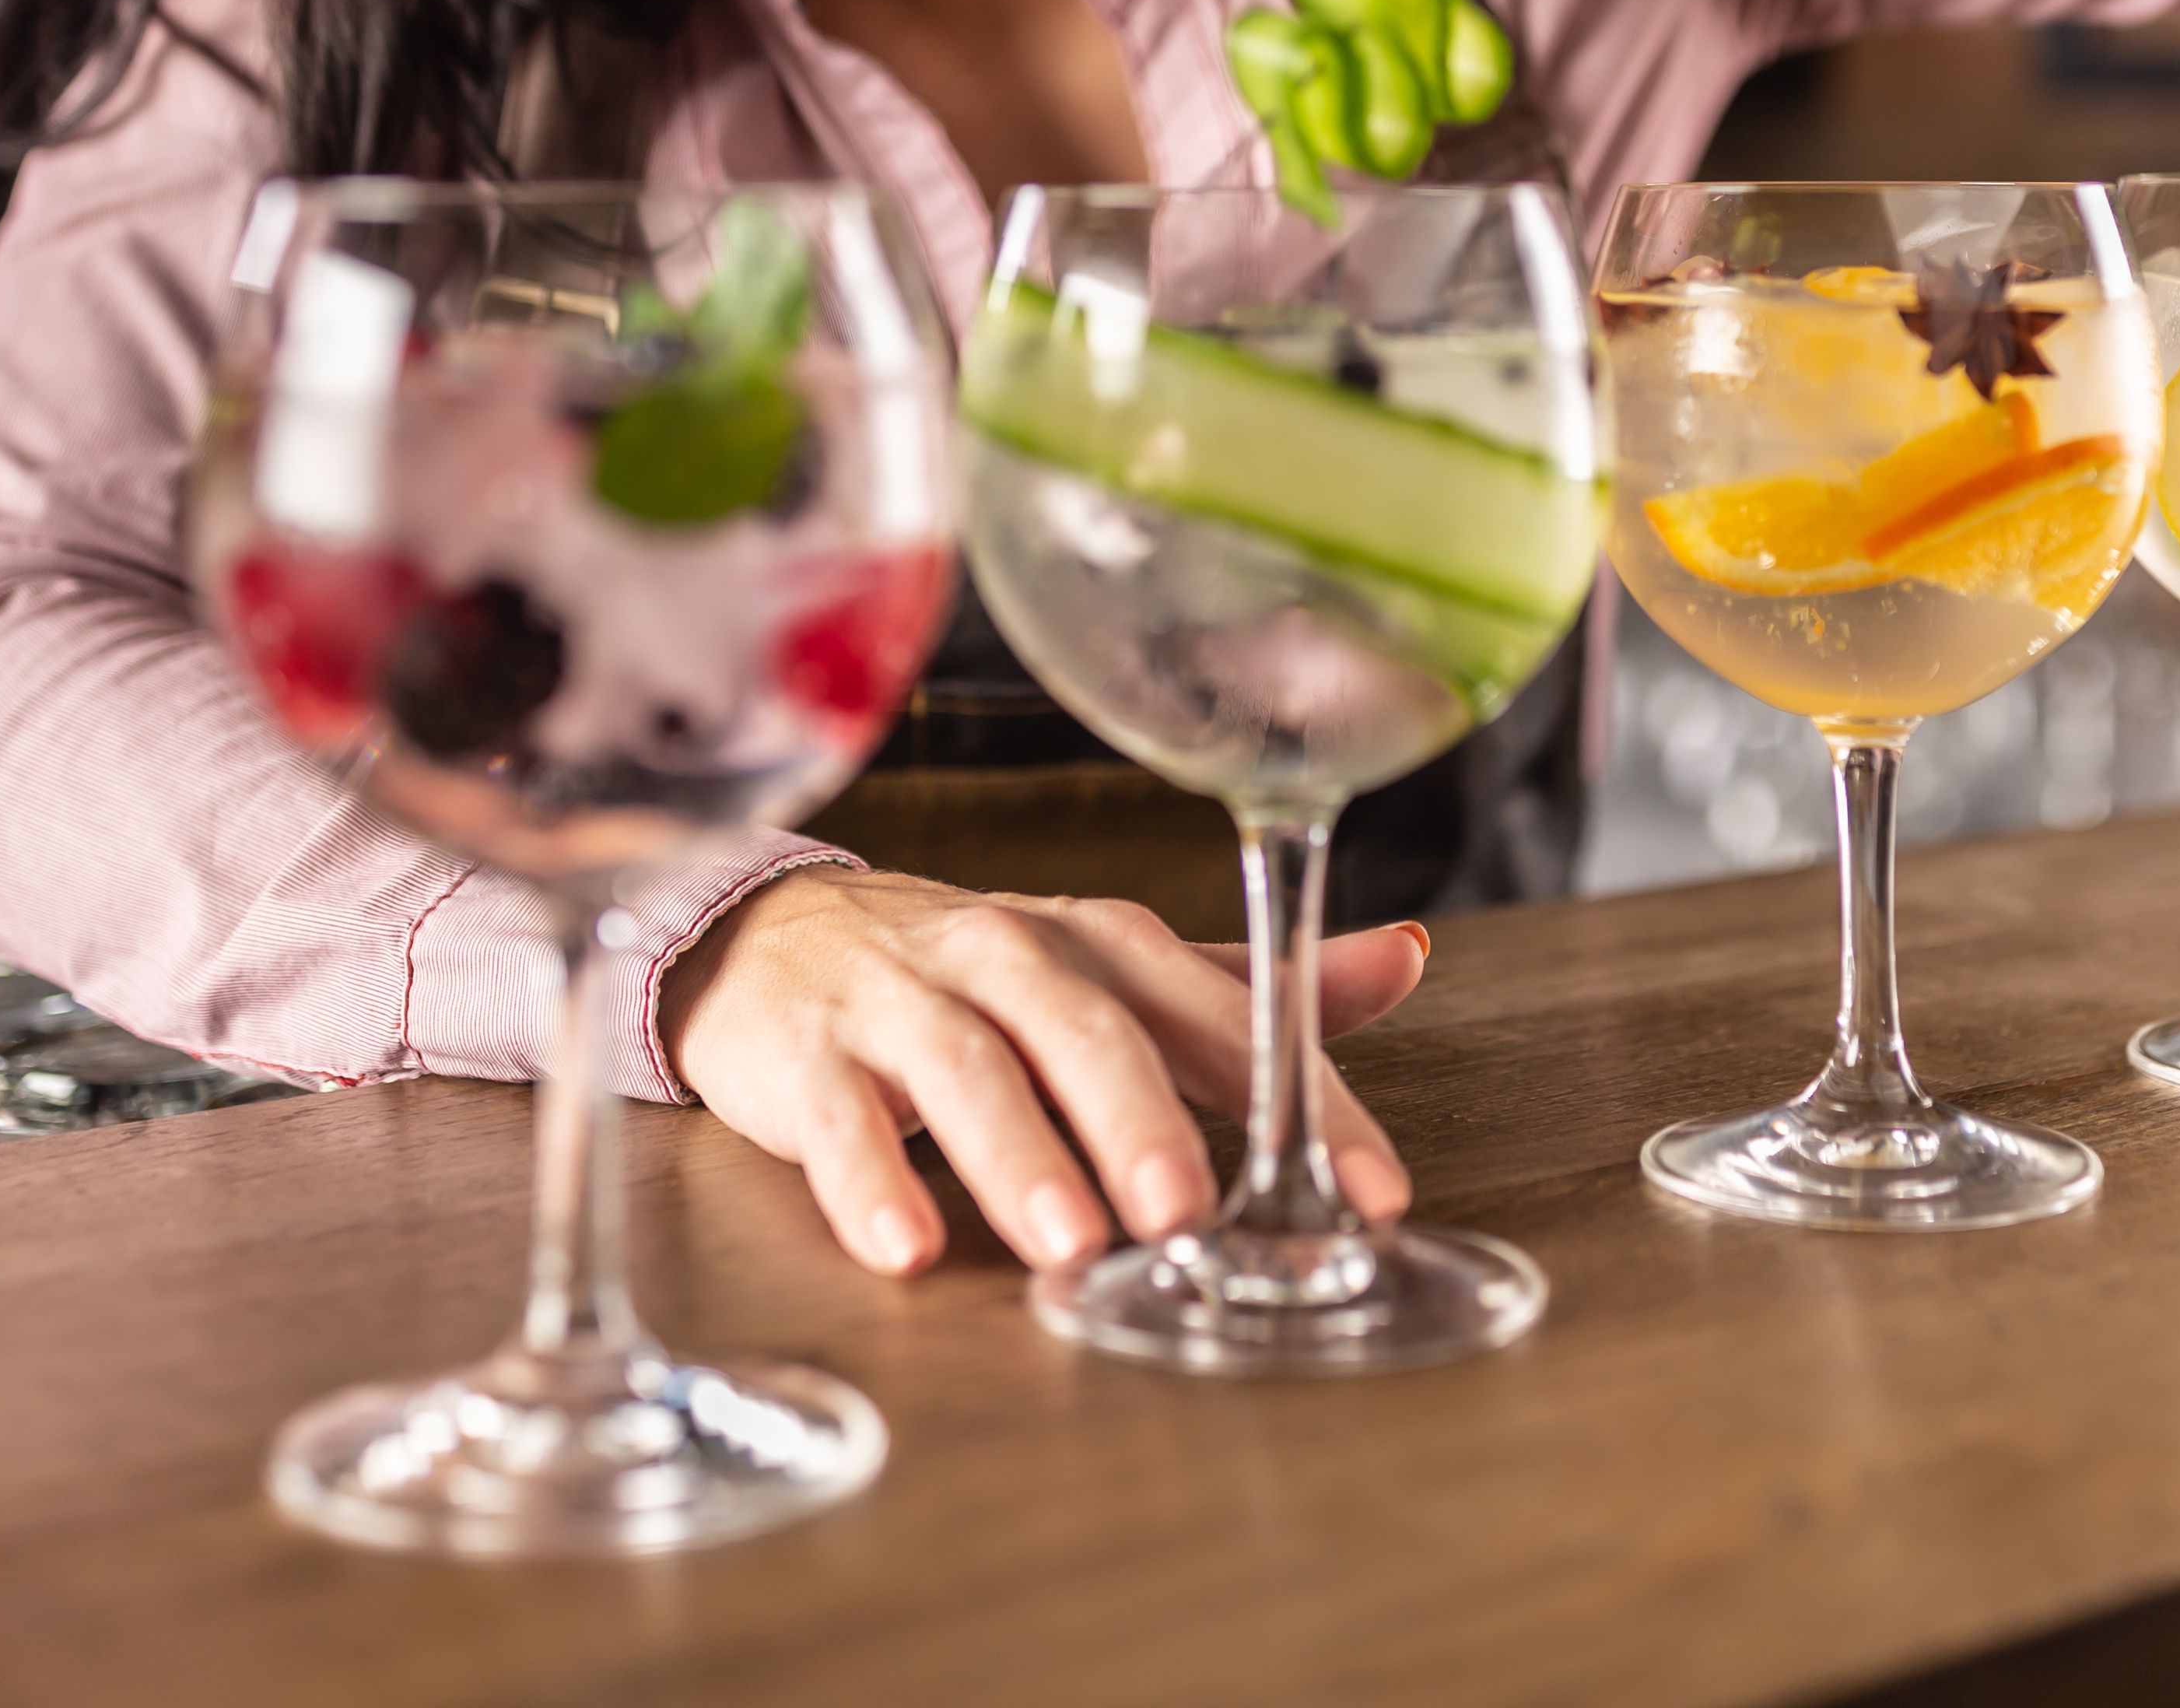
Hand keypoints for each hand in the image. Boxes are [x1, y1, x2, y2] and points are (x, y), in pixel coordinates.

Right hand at [654, 864, 1429, 1275]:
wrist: (776, 933)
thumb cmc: (970, 972)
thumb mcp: (1112, 971)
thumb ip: (1246, 988)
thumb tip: (1403, 956)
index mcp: (1103, 942)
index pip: (1219, 1012)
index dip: (1302, 1095)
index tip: (1371, 1188)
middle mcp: (1009, 954)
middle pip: (1085, 1030)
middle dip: (1141, 1120)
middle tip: (1187, 1210)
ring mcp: (903, 999)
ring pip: (968, 1069)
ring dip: (1021, 1158)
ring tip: (1071, 1243)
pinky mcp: (809, 1054)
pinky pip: (840, 1120)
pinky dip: (872, 1181)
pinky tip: (906, 1246)